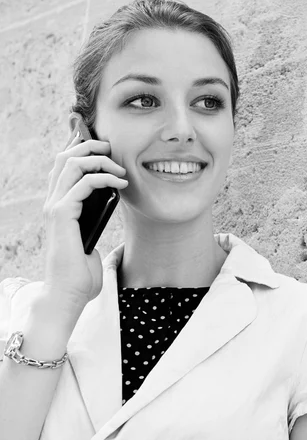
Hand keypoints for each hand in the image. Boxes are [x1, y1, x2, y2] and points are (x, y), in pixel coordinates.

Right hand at [42, 134, 127, 309]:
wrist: (68, 294)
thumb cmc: (80, 273)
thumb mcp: (91, 239)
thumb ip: (94, 220)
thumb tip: (110, 203)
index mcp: (59, 206)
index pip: (63, 166)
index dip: (80, 148)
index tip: (104, 145)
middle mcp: (53, 202)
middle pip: (64, 156)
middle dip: (89, 145)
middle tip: (112, 149)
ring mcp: (55, 207)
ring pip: (71, 163)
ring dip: (99, 158)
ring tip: (120, 167)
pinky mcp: (61, 214)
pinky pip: (82, 183)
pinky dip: (104, 177)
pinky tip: (121, 184)